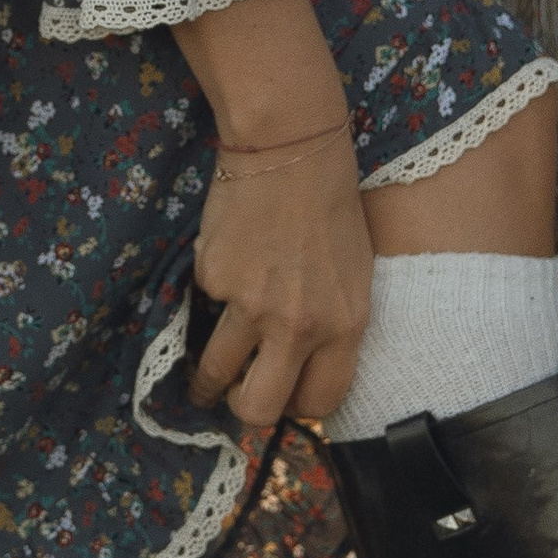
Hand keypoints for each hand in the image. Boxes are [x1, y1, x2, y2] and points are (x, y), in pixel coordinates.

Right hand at [187, 134, 373, 428]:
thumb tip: (301, 368)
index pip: (318, 404)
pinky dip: (209, 302)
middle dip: (243, 409)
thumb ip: (332, 327)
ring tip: (204, 372)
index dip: (296, 407)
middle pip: (258, 409)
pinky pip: (204, 310)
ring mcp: (251, 305)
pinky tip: (225, 268)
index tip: (284, 396)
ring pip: (215, 374)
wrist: (291, 147)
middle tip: (237, 393)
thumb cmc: (330, 206)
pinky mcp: (213, 279)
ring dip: (207, 378)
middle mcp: (299, 325)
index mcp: (344, 326)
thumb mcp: (353, 275)